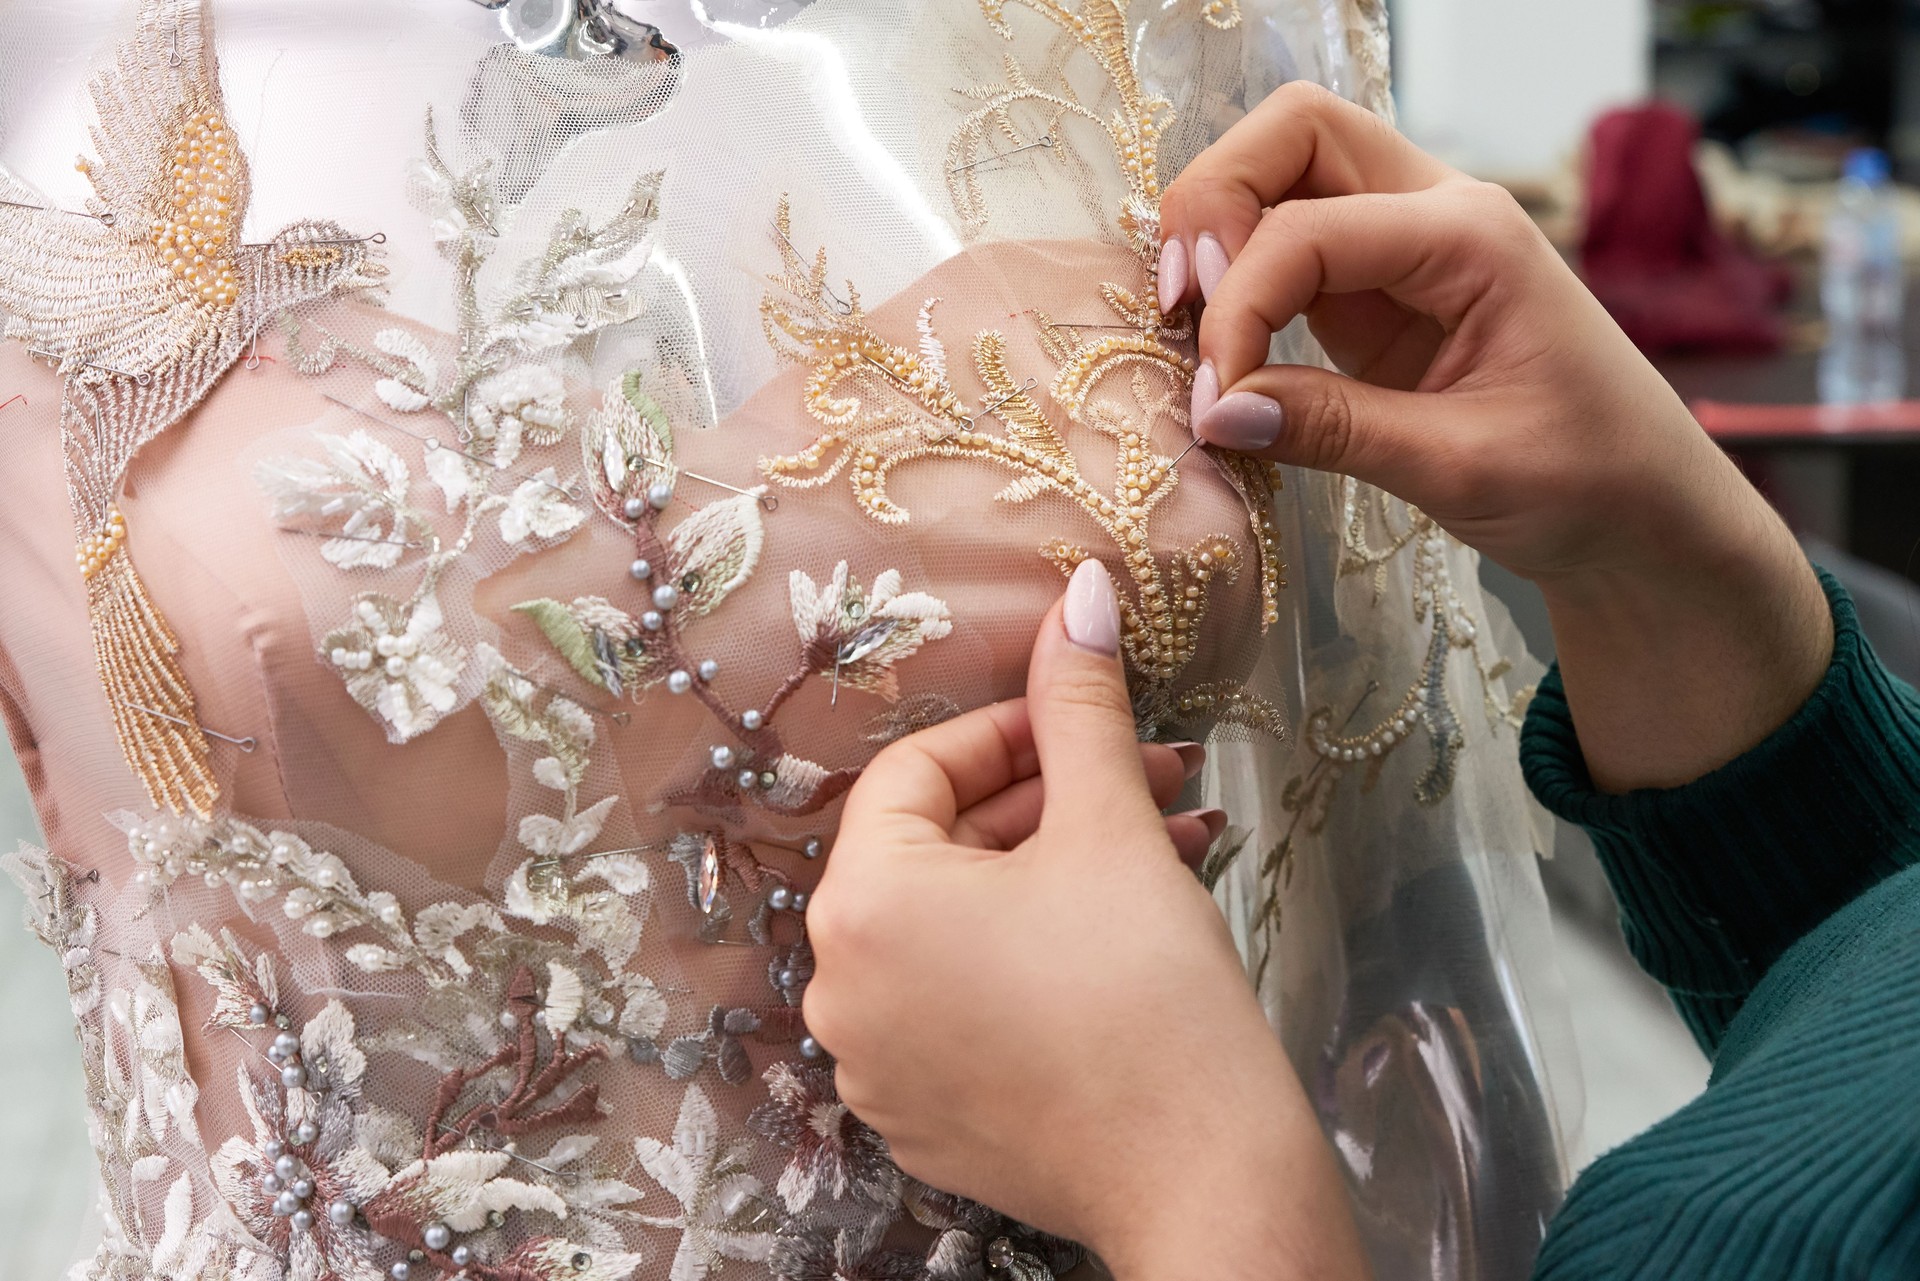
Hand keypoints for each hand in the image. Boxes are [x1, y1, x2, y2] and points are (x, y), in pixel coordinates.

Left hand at [804, 560, 1367, 1280]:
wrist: (1206, 1181)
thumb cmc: (1150, 998)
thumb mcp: (1109, 826)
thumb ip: (1079, 702)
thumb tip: (1081, 593)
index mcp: (862, 907)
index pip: (916, 770)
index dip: (1013, 728)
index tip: (1092, 717)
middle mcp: (841, 990)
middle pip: (939, 849)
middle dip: (1054, 800)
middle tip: (1155, 775)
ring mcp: (875, 1065)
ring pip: (961, 925)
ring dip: (1058, 871)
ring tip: (1170, 844)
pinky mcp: (922, 1116)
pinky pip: (964, 1000)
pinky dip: (1033, 954)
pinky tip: (1129, 928)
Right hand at [1158, 82, 1829, 789]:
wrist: (1648, 517)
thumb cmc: (1588, 482)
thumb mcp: (1461, 467)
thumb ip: (1332, 430)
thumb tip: (1214, 412)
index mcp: (1472, 236)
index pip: (1309, 226)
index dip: (1240, 303)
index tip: (1215, 399)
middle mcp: (1436, 212)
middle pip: (1294, 131)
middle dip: (1215, 201)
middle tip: (1182, 309)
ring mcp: (1404, 248)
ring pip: (1283, 176)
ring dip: (1219, 234)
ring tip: (1190, 329)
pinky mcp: (1378, 296)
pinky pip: (1287, 249)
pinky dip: (1238, 284)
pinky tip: (1220, 348)